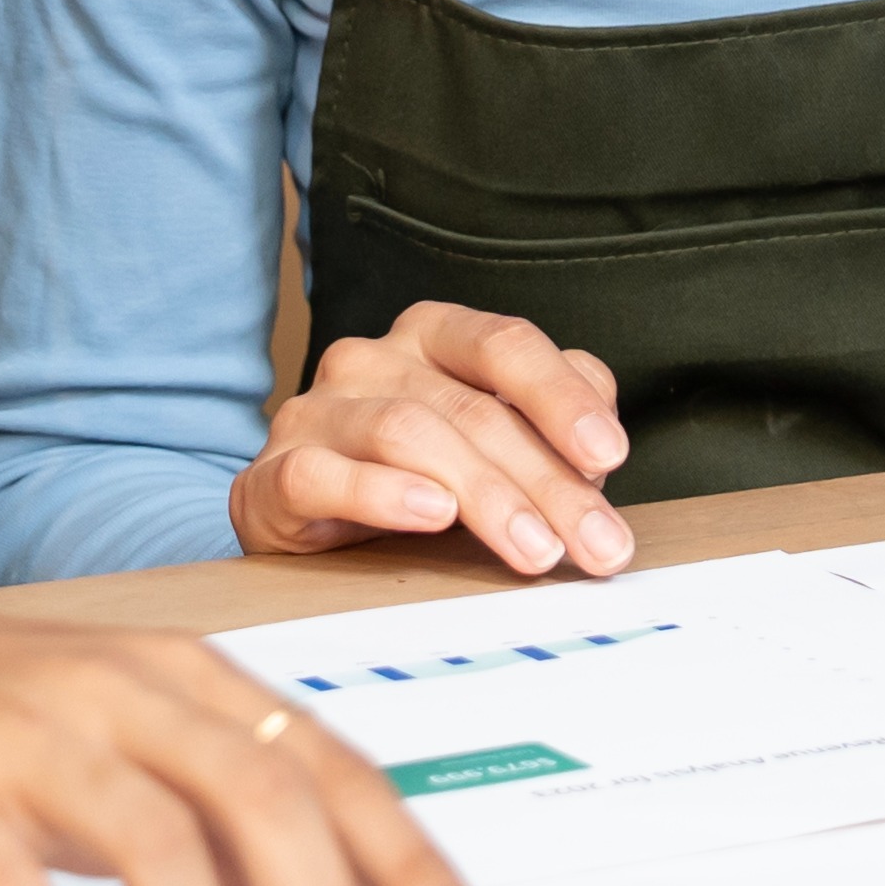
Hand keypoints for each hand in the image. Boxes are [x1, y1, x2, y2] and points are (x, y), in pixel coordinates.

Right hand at [233, 300, 639, 578]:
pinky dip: (382, 494)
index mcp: (431, 336)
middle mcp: (371, 359)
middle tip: (596, 544)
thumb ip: (547, 429)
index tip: (611, 456)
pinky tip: (430, 515)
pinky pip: (324, 475)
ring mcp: (317, 411)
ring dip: (485, 496)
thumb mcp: (490, 446)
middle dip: (547, 482)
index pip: (505, 344)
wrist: (298, 518)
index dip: (562, 397)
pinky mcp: (273, 473)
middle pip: (472, 408)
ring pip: (408, 434)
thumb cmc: (413, 476)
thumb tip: (598, 450)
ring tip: (534, 549)